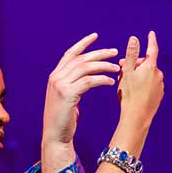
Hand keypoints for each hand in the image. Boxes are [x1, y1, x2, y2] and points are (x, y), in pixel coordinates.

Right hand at [42, 33, 120, 148]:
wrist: (55, 136)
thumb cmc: (63, 120)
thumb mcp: (66, 98)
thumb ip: (72, 85)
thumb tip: (84, 78)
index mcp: (55, 76)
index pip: (70, 54)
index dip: (83, 44)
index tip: (96, 36)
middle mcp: (56, 77)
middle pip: (81, 59)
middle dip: (99, 53)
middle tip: (115, 52)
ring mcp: (60, 85)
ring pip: (85, 68)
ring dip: (103, 66)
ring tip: (116, 68)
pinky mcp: (68, 94)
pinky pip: (88, 81)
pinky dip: (101, 79)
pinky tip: (111, 82)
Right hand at [114, 31, 163, 131]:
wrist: (137, 117)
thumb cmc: (129, 94)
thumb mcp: (127, 72)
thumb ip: (131, 54)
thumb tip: (134, 38)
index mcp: (151, 67)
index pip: (152, 49)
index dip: (151, 40)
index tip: (151, 33)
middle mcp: (159, 75)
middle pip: (147, 64)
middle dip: (135, 64)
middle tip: (121, 70)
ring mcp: (160, 86)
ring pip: (148, 75)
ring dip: (138, 75)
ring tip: (126, 84)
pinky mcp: (159, 95)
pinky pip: (151, 85)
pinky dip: (143, 84)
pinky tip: (134, 92)